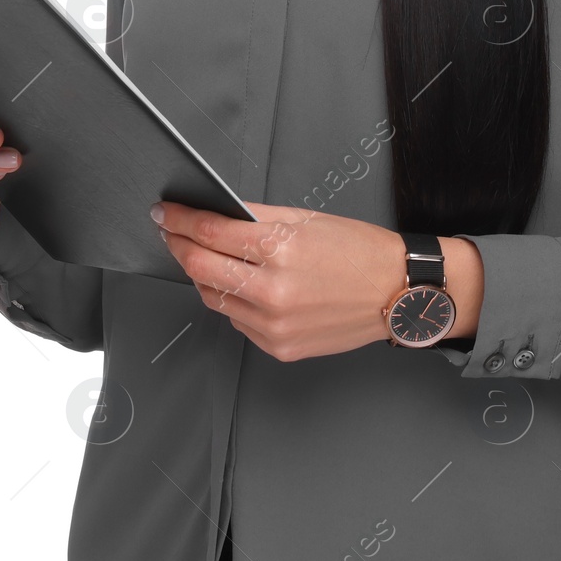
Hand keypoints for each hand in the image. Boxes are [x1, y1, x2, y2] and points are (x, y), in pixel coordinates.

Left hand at [151, 200, 484, 361]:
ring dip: (202, 274)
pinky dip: (231, 300)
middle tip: (170, 232)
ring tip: (203, 255)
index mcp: (281, 250)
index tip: (165, 213)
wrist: (395, 293)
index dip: (181, 220)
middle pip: (201, 268)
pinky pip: (237, 320)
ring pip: (214, 297)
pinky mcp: (278, 347)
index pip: (211, 232)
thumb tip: (216, 212)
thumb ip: (256, 217)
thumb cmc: (357, 250)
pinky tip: (240, 284)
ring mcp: (274, 325)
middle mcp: (273, 291)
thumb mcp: (306, 218)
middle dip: (179, 246)